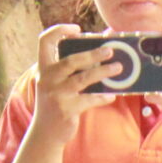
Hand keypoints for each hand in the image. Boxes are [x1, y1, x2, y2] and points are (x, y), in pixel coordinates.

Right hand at [25, 24, 113, 143]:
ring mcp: (56, 95)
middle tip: (110, 51)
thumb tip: (99, 52)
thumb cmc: (55, 102)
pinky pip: (89, 100)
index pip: (45, 41)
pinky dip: (102, 97)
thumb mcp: (55, 83)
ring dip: (102, 72)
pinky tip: (111, 95)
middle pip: (71, 61)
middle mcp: (47, 79)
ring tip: (118, 68)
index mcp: (43, 68)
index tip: (77, 29)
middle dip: (92, 54)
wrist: (45, 133)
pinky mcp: (66, 109)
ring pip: (83, 79)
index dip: (59, 31)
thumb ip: (70, 68)